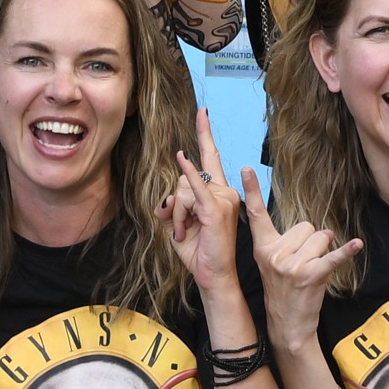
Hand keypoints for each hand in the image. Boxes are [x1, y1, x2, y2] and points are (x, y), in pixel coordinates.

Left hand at [157, 110, 244, 300]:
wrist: (212, 275)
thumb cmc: (198, 251)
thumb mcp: (177, 225)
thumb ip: (169, 206)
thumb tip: (163, 200)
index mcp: (218, 192)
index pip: (210, 158)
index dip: (205, 134)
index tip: (202, 113)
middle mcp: (224, 191)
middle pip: (186, 178)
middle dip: (179, 198)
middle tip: (187, 195)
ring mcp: (223, 199)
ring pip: (183, 190)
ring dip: (176, 214)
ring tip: (184, 232)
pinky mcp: (215, 210)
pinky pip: (195, 188)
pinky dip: (187, 174)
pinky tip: (181, 158)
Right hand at [244, 165, 358, 356]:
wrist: (288, 324)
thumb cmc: (284, 290)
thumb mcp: (273, 263)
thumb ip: (285, 241)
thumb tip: (319, 230)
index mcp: (262, 248)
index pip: (256, 215)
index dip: (250, 191)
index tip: (245, 169)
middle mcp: (274, 254)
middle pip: (306, 226)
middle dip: (312, 241)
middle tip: (303, 264)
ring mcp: (291, 265)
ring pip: (321, 238)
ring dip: (324, 251)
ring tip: (312, 271)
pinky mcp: (310, 275)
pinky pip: (332, 257)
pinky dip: (346, 251)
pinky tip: (356, 244)